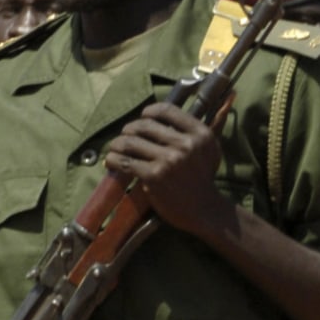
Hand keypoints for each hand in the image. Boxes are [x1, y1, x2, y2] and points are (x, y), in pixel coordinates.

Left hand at [108, 102, 228, 239]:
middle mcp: (185, 144)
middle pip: (144, 125)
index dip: (149, 111)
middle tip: (125, 137)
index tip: (142, 117)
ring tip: (115, 149)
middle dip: (129, 129)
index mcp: (200, 133)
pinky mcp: (154, 176)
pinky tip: (111, 162)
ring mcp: (169, 160)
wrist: (204, 208)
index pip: (167, 110)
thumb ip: (191, 132)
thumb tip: (162, 119)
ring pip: (130, 142)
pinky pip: (124, 162)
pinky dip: (113, 160)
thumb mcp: (208, 149)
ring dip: (116, 144)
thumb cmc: (203, 178)